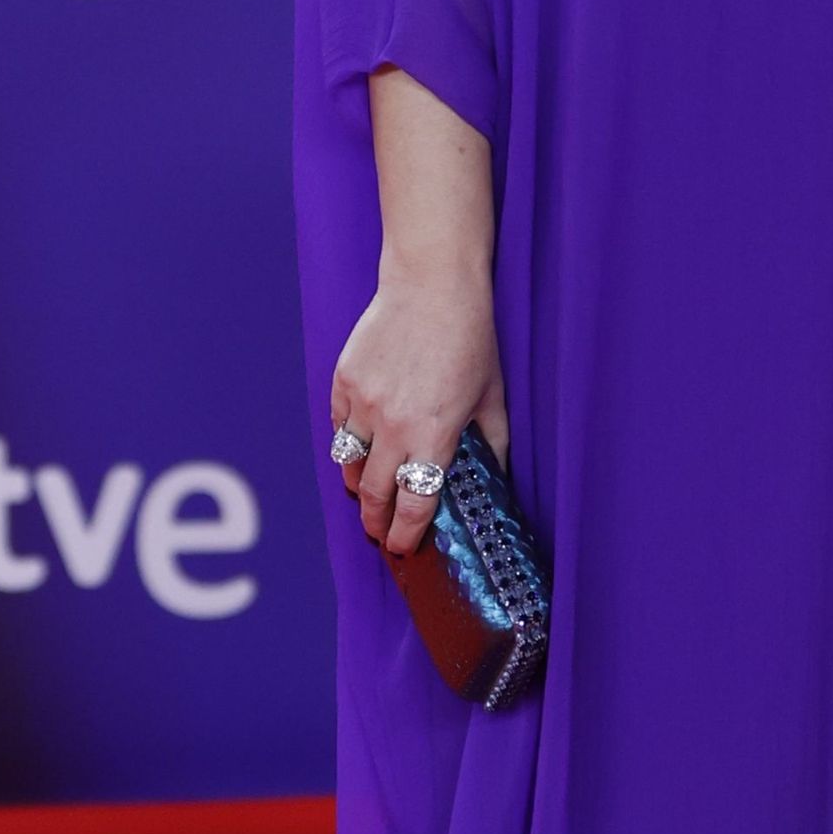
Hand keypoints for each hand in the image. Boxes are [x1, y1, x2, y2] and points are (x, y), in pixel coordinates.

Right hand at [330, 266, 507, 554]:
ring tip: (367, 494)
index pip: (415, 503)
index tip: (403, 547)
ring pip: (348, 464)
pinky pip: (338, 426)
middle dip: (375, 522)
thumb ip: (492, 444)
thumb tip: (494, 479)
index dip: (407, 533)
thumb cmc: (469, 338)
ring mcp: (363, 403)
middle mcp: (392, 426)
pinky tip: (358, 449)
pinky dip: (346, 443)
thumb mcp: (492, 397)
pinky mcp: (344, 381)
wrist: (432, 285)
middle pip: (374, 494)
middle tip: (379, 533)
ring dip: (357, 486)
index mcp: (433, 435)